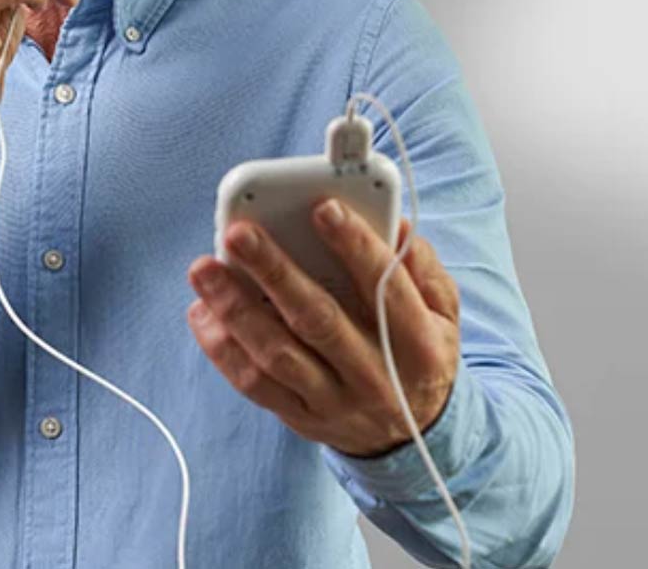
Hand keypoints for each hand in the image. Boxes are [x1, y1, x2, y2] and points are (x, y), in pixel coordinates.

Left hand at [186, 198, 460, 457]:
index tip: (321, 208)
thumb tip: (394, 224)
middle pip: (317, 319)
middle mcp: (373, 374)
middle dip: (274, 271)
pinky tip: (202, 312)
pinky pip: (255, 384)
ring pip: (277, 355)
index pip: (384, 287)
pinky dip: (222, 348)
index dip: (354, 245)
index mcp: (417, 343)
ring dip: (235, 309)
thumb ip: (422, 267)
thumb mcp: (445, 314)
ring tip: (204, 269)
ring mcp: (334, 401)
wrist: (414, 439)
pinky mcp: (300, 418)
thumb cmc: (418, 355)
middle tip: (239, 233)